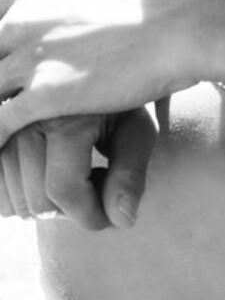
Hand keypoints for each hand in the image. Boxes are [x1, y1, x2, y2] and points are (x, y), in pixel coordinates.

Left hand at [0, 0, 216, 147]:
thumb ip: (53, 12)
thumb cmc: (150, 15)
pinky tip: (3, 163)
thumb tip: (45, 31)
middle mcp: (19, 16)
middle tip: (4, 104)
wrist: (188, 23)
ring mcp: (30, 52)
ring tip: (1, 149)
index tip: (4, 83)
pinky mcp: (46, 90)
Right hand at [0, 109, 156, 228]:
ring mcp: (3, 133)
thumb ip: (130, 175)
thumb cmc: (120, 110)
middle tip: (96, 181)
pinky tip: (48, 175)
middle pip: (39, 203)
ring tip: (74, 173)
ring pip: (16, 206)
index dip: (91, 216)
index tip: (113, 215)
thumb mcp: (136, 133)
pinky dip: (24, 199)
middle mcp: (25, 122)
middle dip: (74, 209)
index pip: (65, 190)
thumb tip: (121, 221)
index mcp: (65, 118)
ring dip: (49, 205)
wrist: (93, 78)